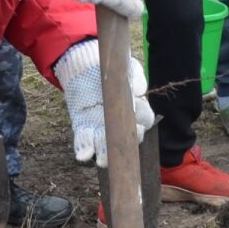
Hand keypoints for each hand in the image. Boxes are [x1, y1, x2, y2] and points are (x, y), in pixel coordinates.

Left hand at [54, 39, 154, 167]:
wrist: (85, 66)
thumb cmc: (112, 69)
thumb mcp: (128, 69)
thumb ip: (136, 80)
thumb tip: (139, 92)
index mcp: (136, 110)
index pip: (145, 120)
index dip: (142, 118)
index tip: (137, 112)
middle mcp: (121, 124)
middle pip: (128, 140)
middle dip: (126, 144)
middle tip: (123, 143)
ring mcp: (102, 128)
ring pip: (107, 147)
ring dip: (105, 155)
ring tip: (102, 160)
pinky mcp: (84, 128)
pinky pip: (84, 142)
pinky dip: (84, 149)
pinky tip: (83, 154)